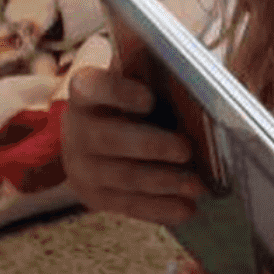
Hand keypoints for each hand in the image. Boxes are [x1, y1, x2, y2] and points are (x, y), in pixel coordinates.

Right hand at [60, 60, 208, 224]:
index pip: (95, 88)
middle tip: (186, 150)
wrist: (95, 132)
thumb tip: (192, 65)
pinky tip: (186, 209)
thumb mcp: (136, 76)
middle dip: (152, 147)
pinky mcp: (94, 197)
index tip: (149, 99)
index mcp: (85, 90)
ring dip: (163, 182)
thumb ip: (153, 70)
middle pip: (110, 140)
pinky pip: (128, 205)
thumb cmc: (129, 97)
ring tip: (197, 185)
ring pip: (123, 177)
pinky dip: (159, 208)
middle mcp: (76, 130)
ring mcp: (82, 167)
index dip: (119, 93)